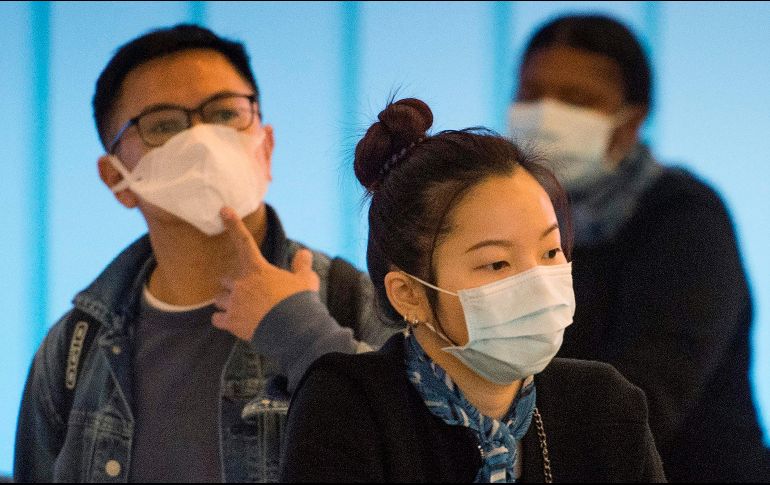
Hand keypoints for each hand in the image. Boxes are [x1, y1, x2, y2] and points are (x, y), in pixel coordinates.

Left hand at [212, 206, 319, 340]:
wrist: (293, 330)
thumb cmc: (299, 302)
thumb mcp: (306, 280)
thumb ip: (302, 265)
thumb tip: (304, 253)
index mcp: (257, 269)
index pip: (244, 241)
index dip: (234, 224)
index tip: (224, 210)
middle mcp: (241, 283)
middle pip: (225, 279)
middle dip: (232, 284)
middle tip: (246, 291)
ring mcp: (234, 303)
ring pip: (219, 299)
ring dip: (227, 302)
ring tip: (242, 309)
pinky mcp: (231, 322)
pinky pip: (217, 319)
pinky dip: (223, 320)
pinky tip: (234, 323)